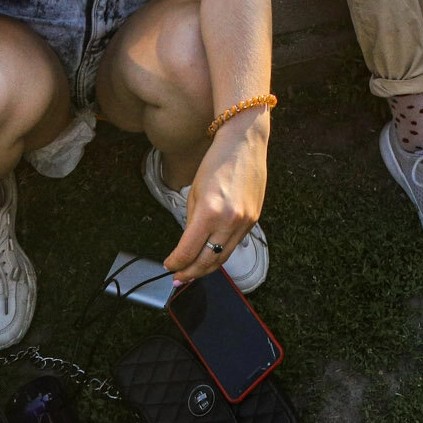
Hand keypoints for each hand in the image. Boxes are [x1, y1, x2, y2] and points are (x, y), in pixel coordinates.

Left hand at [164, 112, 268, 283]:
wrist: (244, 144)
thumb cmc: (216, 163)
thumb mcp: (195, 193)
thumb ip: (191, 223)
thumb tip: (187, 246)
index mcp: (209, 212)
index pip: (188, 251)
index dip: (176, 263)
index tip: (169, 265)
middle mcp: (229, 221)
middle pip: (207, 261)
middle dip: (191, 272)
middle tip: (178, 278)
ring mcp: (245, 222)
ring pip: (223, 257)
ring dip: (206, 268)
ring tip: (193, 272)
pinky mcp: (253, 220)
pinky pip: (234, 244)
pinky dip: (221, 253)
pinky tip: (211, 255)